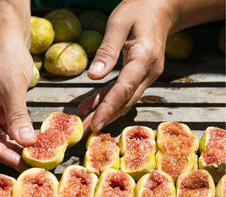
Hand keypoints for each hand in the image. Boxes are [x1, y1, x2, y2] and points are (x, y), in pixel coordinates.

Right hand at [0, 0, 34, 171]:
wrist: (9, 32)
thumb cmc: (4, 54)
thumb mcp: (12, 87)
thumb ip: (18, 116)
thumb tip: (26, 143)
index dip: (5, 155)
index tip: (23, 165)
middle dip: (15, 153)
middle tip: (34, 165)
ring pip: (7, 133)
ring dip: (22, 144)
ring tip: (39, 155)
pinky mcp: (7, 104)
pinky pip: (15, 123)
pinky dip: (26, 131)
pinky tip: (39, 139)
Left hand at [78, 0, 172, 131]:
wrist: (161, 6)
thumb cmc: (139, 9)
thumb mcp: (118, 24)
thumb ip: (106, 51)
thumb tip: (93, 77)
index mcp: (144, 57)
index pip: (124, 88)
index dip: (108, 107)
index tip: (96, 123)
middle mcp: (149, 71)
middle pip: (125, 100)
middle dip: (105, 117)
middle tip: (86, 132)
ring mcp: (147, 74)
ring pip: (124, 98)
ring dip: (105, 111)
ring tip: (85, 123)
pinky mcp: (141, 74)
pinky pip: (123, 91)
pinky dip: (107, 99)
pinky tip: (90, 107)